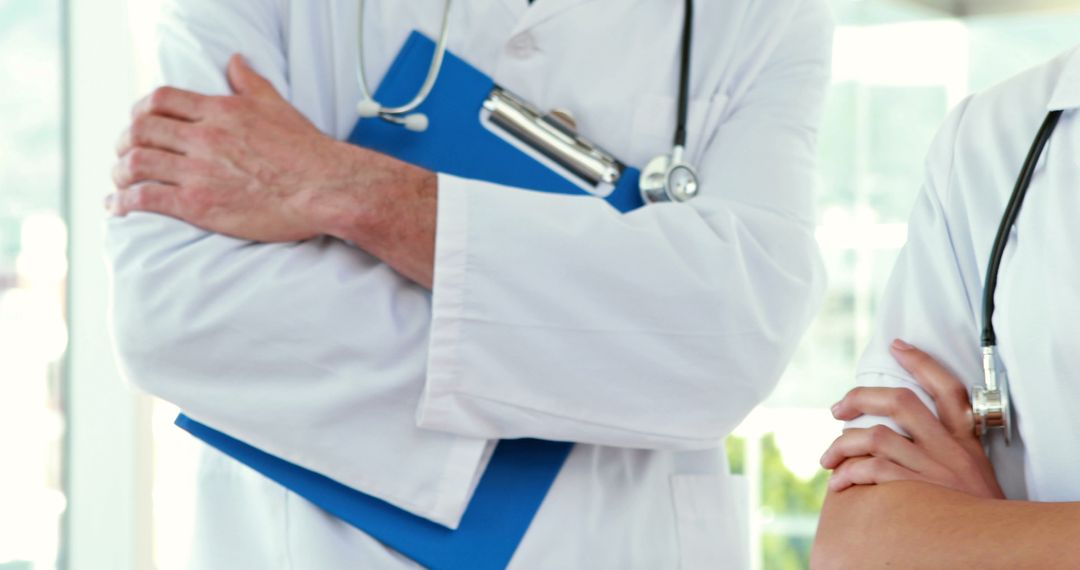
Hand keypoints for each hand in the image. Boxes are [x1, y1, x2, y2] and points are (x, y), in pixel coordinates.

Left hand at [110, 54, 363, 241]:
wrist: (324, 188)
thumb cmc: (306, 151)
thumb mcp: (276, 106)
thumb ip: (249, 82)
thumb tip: (236, 60)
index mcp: (219, 111)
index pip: (160, 100)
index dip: (140, 112)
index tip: (138, 124)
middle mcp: (203, 137)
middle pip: (141, 130)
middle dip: (124, 143)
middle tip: (123, 155)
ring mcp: (198, 171)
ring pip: (136, 163)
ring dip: (120, 174)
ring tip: (119, 183)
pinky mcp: (198, 204)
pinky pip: (146, 198)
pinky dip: (124, 202)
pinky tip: (119, 207)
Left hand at [820, 339, 1003, 498]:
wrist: (996, 544)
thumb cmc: (974, 508)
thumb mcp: (970, 469)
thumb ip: (942, 446)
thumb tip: (892, 430)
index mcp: (964, 439)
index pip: (948, 388)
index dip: (922, 363)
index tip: (897, 346)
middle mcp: (950, 449)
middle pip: (901, 403)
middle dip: (861, 398)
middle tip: (837, 409)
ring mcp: (935, 471)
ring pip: (878, 438)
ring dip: (842, 444)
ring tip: (827, 457)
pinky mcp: (920, 493)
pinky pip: (875, 473)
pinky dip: (850, 474)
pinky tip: (839, 482)